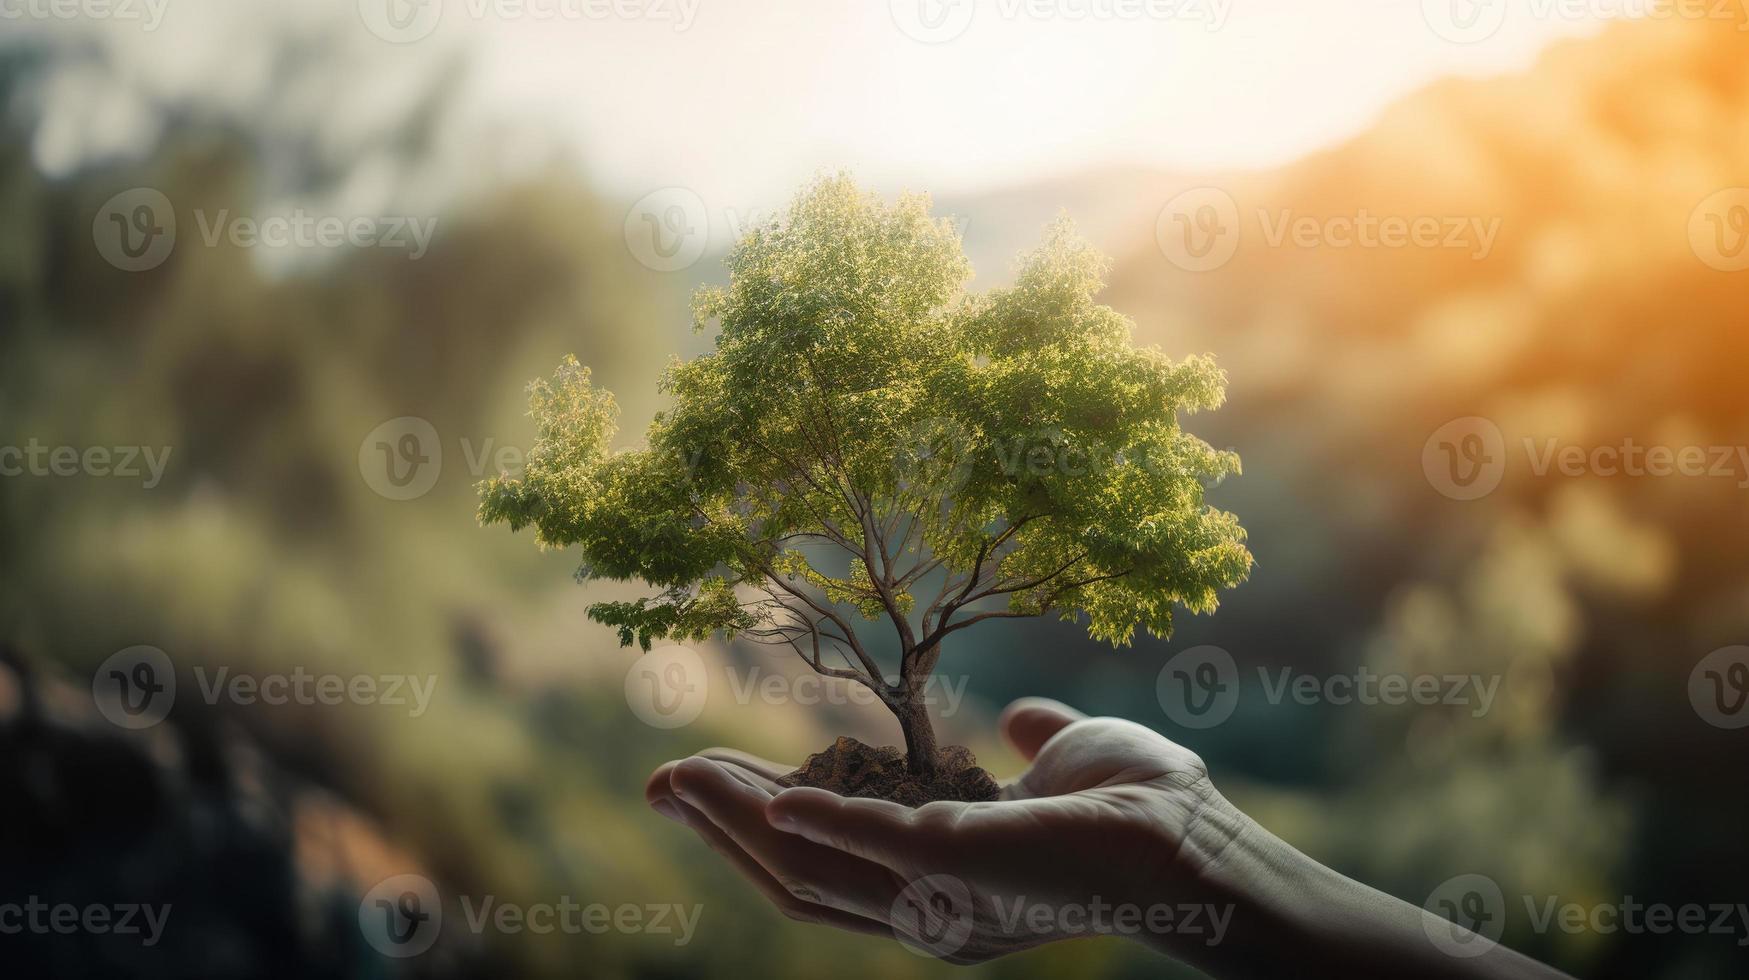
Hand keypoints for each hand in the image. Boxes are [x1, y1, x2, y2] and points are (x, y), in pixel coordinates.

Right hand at [644, 698, 1244, 963]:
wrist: (1201, 841)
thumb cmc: (1144, 809)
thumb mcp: (1061, 761)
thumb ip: (1024, 745)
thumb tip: (1012, 719)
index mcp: (938, 884)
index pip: (825, 863)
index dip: (759, 823)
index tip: (705, 774)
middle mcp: (925, 909)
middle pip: (794, 876)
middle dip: (723, 827)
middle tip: (662, 778)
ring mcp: (938, 898)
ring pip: (806, 869)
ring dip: (738, 820)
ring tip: (682, 773)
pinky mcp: (958, 865)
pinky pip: (863, 844)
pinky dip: (811, 816)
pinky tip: (767, 788)